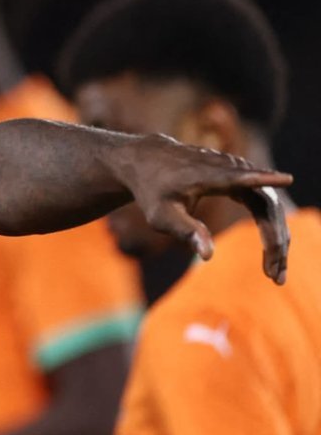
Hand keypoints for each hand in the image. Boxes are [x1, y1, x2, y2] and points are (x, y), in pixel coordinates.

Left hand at [114, 134, 292, 282]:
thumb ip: (184, 231)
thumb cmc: (152, 190)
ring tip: (275, 270)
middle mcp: (228, 168)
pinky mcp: (241, 177)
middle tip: (276, 273)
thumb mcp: (160, 215)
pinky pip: (264, 203)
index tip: (285, 179)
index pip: (239, 177)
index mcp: (208, 174)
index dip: (262, 178)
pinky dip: (271, 228)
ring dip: (278, 237)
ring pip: (270, 205)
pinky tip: (272, 252)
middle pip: (266, 202)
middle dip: (276, 239)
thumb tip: (207, 255)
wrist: (148, 161)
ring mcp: (238, 171)